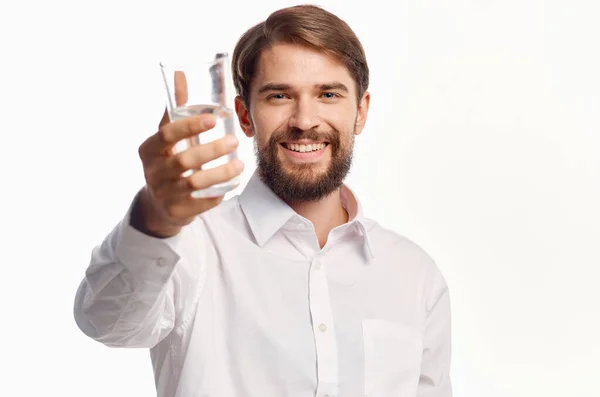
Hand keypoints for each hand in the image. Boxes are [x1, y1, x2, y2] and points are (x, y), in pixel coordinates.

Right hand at [136, 71, 243, 236]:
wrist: (158, 204)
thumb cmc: (167, 160)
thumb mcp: (166, 136)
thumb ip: (175, 108)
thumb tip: (181, 73)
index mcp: (149, 149)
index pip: (167, 134)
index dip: (189, 126)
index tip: (213, 119)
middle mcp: (153, 171)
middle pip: (184, 159)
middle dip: (212, 150)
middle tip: (235, 141)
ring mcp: (165, 193)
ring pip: (194, 183)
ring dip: (220, 173)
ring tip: (240, 164)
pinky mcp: (177, 211)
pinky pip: (200, 203)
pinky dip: (217, 194)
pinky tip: (232, 184)